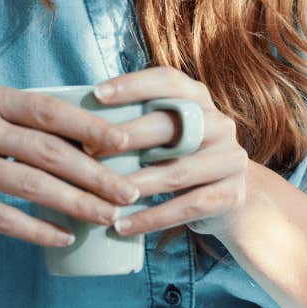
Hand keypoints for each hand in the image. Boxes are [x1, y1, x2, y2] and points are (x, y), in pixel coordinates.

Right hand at [0, 87, 141, 247]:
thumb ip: (24, 126)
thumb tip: (93, 144)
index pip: (48, 111)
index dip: (89, 126)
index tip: (124, 144)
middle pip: (47, 150)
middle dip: (94, 173)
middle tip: (127, 192)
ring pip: (29, 184)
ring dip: (75, 203)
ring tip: (106, 217)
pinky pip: (1, 217)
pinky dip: (36, 228)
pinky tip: (64, 237)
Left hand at [94, 67, 250, 238]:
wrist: (227, 199)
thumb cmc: (178, 158)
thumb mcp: (166, 133)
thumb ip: (137, 119)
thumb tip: (76, 118)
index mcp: (199, 99)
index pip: (168, 81)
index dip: (133, 85)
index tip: (96, 94)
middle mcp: (220, 124)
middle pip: (170, 126)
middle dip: (125, 137)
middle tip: (87, 150)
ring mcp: (230, 160)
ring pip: (176, 172)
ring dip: (134, 185)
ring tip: (100, 196)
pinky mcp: (230, 195)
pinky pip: (186, 208)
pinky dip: (151, 219)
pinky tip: (122, 226)